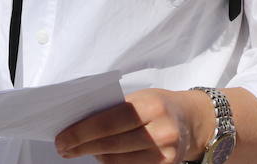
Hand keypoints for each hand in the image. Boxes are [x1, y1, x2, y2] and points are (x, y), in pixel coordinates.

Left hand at [55, 88, 213, 161]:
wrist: (194, 121)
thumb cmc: (161, 105)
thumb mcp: (142, 98)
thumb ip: (116, 110)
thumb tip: (80, 124)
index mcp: (151, 106)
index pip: (109, 121)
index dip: (82, 132)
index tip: (62, 138)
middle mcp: (161, 131)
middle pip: (111, 145)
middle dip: (82, 147)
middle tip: (64, 149)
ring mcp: (165, 153)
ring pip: (117, 162)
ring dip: (96, 157)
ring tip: (84, 150)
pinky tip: (103, 157)